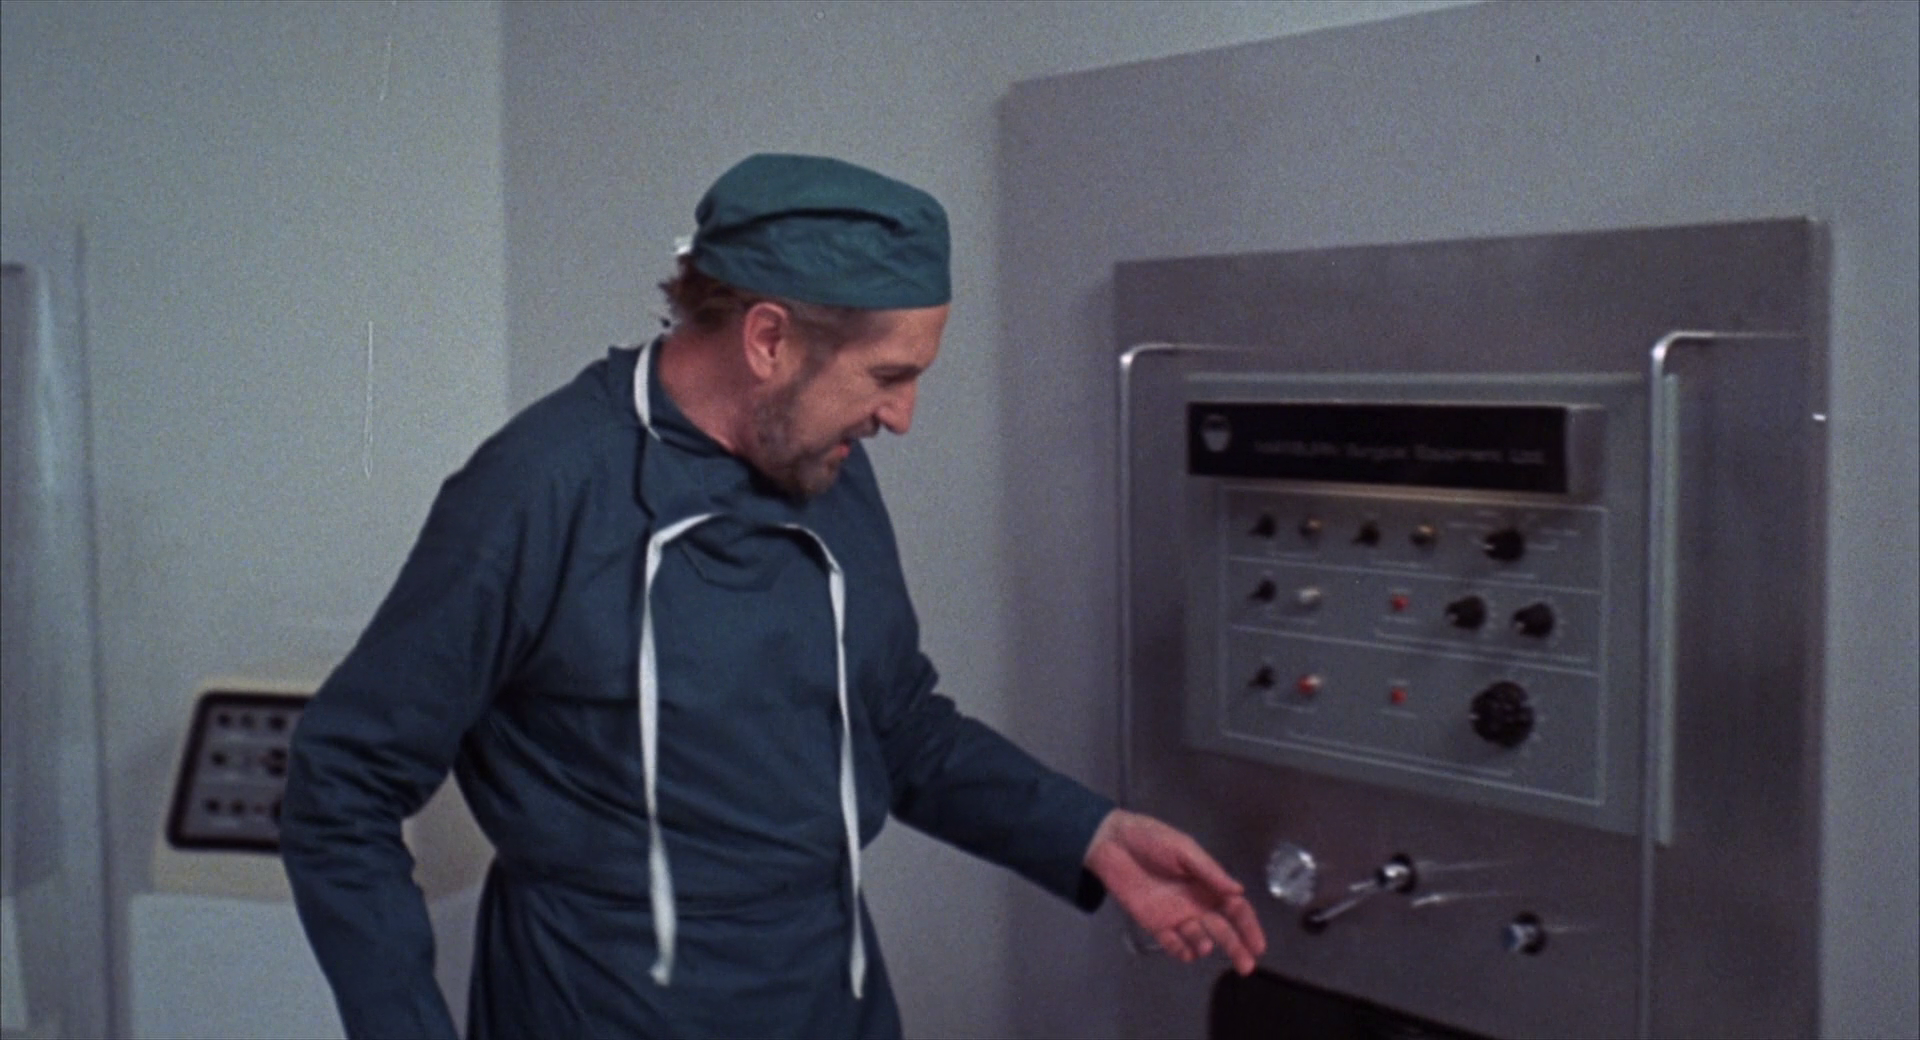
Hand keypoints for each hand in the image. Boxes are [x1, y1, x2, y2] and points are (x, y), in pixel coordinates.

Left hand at [1083, 809, 1267, 974]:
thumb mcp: (1184, 849)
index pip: (1235, 909)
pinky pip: (1171, 943)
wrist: (1113, 842)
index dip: (1249, 927)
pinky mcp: (1154, 924)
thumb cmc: (1152, 839)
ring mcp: (1176, 916)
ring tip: (1205, 946)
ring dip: (1204, 945)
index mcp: (1208, 884)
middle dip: (1236, 947)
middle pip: (1222, 930)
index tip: (1258, 945)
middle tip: (1246, 966)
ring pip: (1199, 939)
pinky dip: (1181, 950)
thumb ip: (1209, 871)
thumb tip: (1238, 891)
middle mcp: (1197, 903)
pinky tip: (1187, 952)